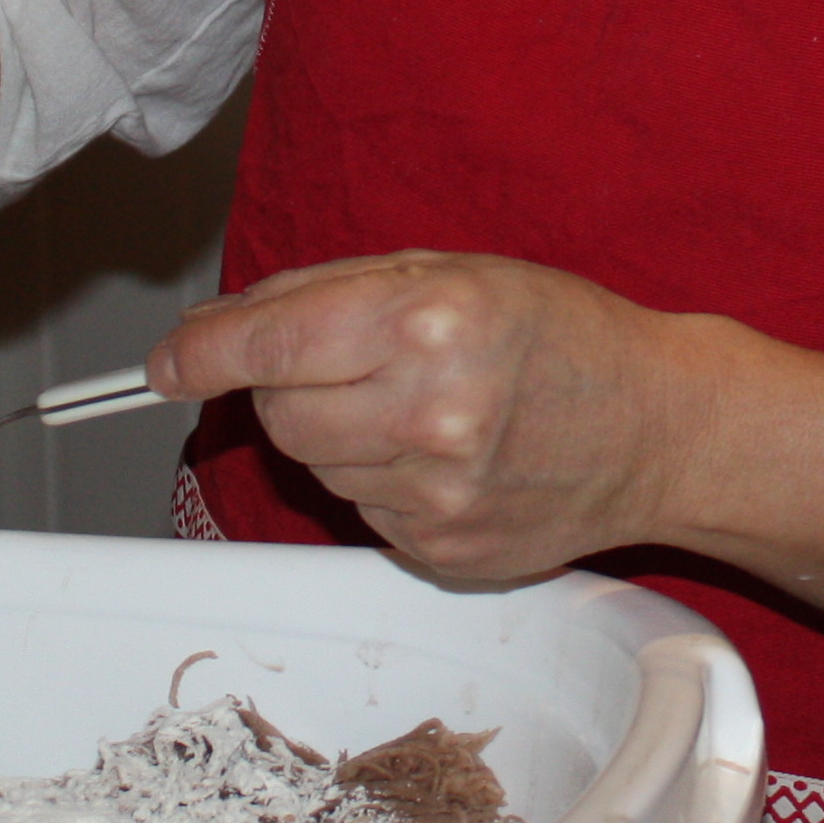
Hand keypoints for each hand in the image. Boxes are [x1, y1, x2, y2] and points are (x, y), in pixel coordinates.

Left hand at [148, 253, 722, 584]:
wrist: (656, 428)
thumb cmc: (559, 335)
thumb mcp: (451, 271)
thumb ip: (325, 293)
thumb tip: (214, 329)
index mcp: (429, 322)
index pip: (270, 345)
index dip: (202, 353)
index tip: (167, 362)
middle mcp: (428, 412)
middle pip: (281, 414)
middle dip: (292, 386)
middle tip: (358, 364)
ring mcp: (436, 494)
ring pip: (317, 467)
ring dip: (340, 435)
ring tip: (421, 409)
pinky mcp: (440, 552)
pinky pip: (362, 512)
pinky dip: (382, 480)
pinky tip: (448, 457)